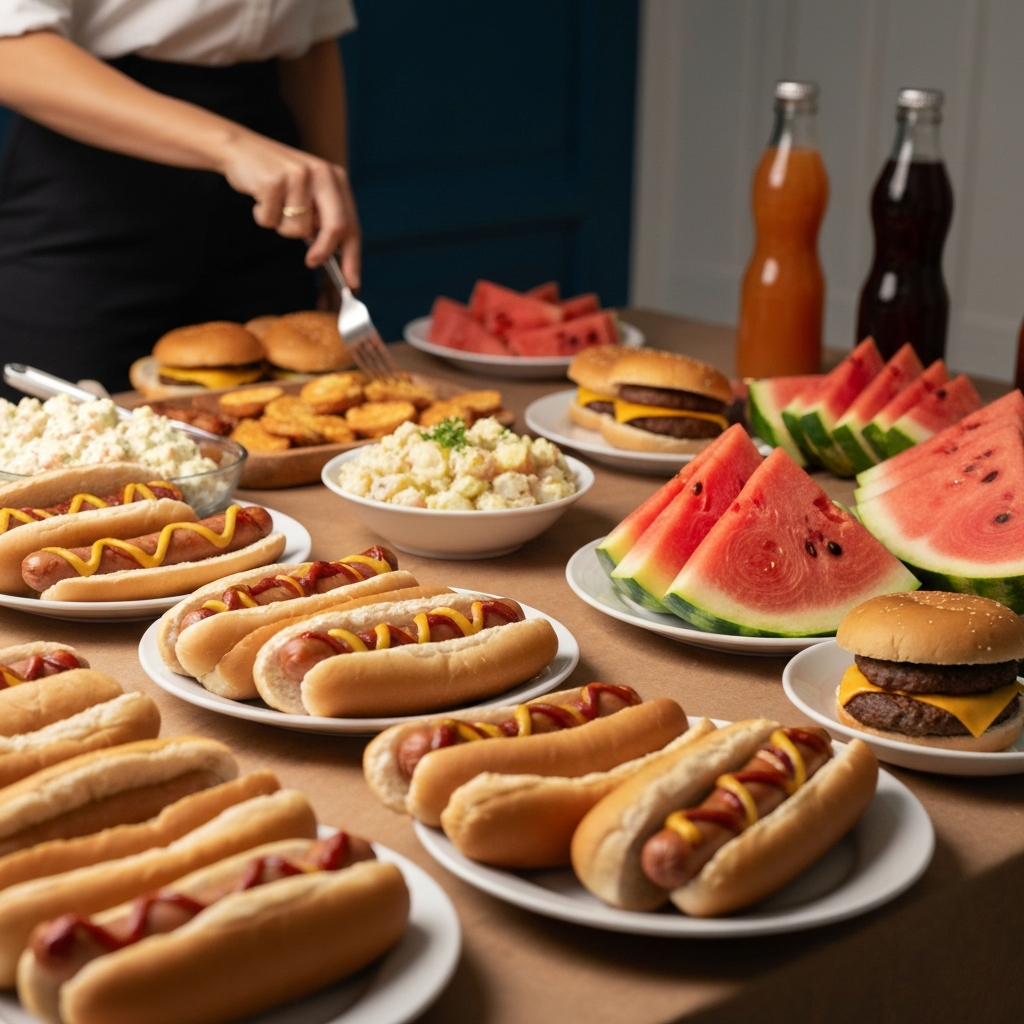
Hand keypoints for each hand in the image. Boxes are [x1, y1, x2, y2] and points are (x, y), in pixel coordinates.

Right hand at [219, 129, 361, 286]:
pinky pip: (272, 221)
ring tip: (275, 206)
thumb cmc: (277, 179)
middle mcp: (322, 174)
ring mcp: (299, 175)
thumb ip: (322, 218)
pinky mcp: (274, 180)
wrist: (241, 149)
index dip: (353, 257)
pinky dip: (263, 217)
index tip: (352, 282)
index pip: (352, 224)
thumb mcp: (308, 193)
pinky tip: (260, 199)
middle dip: (324, 251)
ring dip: (282, 227)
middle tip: (311, 263)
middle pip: (336, 226)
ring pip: (298, 229)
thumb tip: (333, 258)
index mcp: (336, 179)